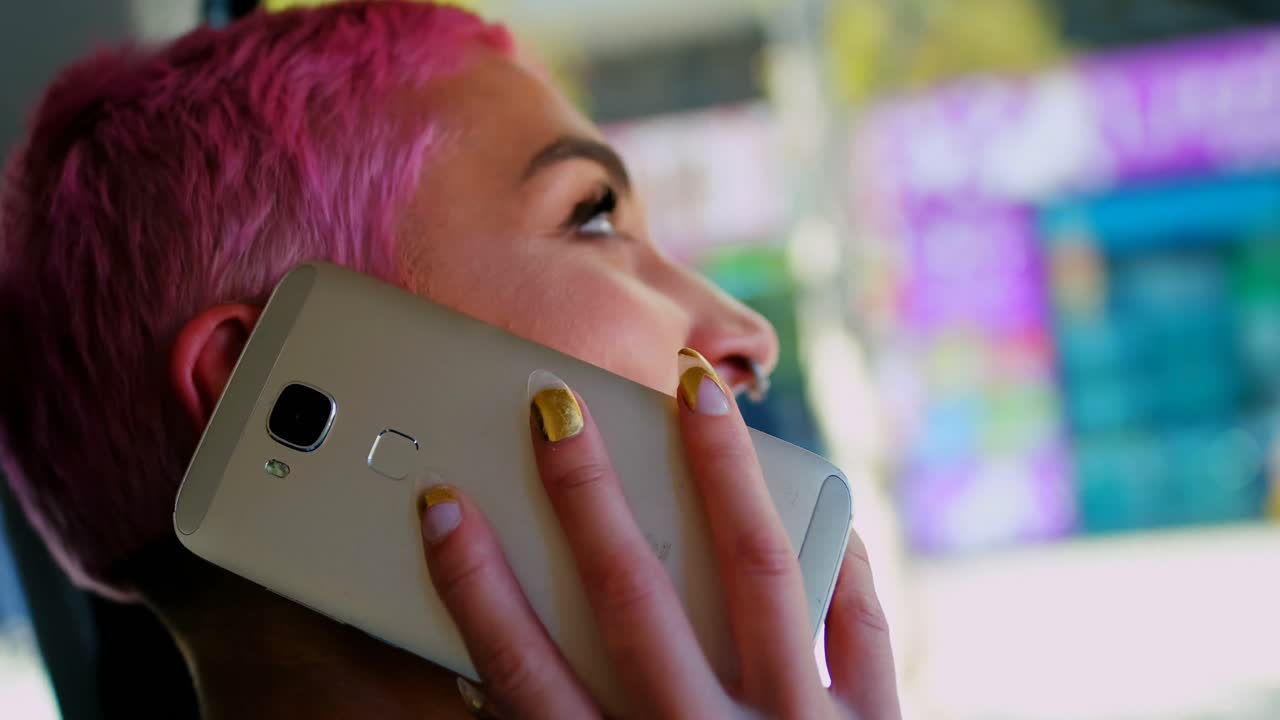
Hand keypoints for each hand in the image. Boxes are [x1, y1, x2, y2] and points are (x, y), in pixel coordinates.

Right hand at [417, 349, 900, 718]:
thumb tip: (490, 691)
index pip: (525, 674)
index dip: (476, 587)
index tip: (443, 509)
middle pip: (632, 598)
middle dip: (587, 496)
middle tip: (558, 408)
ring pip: (755, 575)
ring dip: (721, 475)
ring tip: (701, 397)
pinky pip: (865, 628)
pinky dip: (846, 559)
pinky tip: (829, 503)